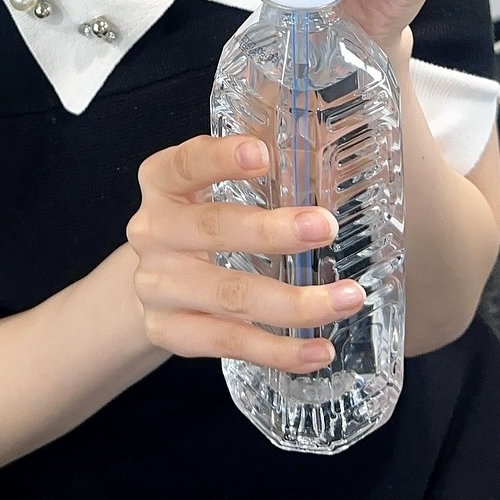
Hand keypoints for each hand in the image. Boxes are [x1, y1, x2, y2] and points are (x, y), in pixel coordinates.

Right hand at [126, 134, 364, 371]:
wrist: (155, 279)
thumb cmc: (201, 220)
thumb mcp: (211, 187)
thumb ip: (253, 169)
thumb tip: (325, 148)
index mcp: (161, 183)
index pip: (186, 164)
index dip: (220, 159)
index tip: (262, 154)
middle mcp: (151, 231)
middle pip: (213, 230)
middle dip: (272, 231)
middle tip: (326, 227)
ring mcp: (157, 286)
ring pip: (229, 295)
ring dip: (295, 302)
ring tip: (347, 298)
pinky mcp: (169, 331)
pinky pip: (229, 343)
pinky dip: (279, 351)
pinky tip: (319, 350)